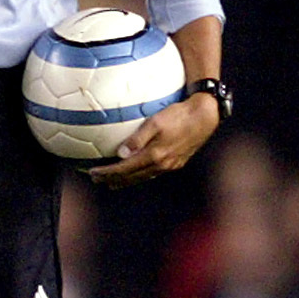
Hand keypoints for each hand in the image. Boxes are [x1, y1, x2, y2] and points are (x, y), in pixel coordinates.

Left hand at [89, 92, 221, 186]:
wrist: (205, 116)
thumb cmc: (179, 115)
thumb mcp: (155, 122)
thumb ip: (137, 139)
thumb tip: (121, 154)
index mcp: (154, 156)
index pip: (124, 169)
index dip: (107, 173)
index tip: (93, 173)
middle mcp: (162, 165)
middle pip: (132, 177)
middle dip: (113, 180)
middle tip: (97, 181)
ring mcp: (170, 166)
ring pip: (143, 178)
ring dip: (126, 181)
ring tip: (112, 182)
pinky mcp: (177, 163)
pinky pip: (153, 173)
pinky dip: (140, 176)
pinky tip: (136, 173)